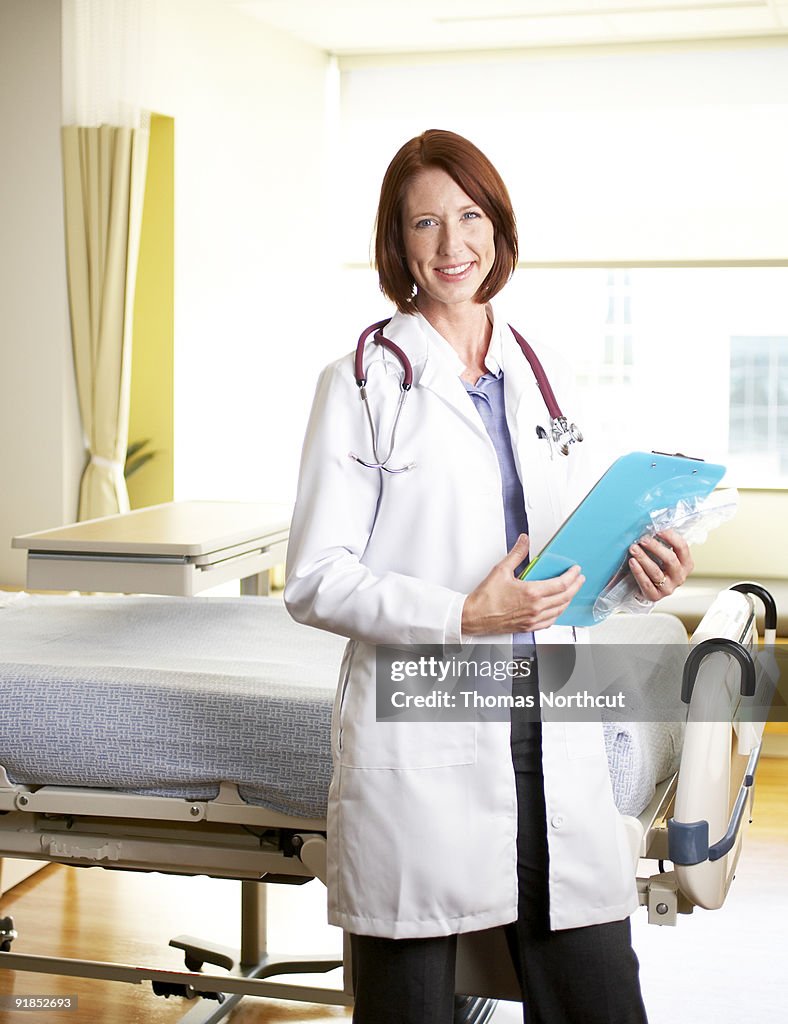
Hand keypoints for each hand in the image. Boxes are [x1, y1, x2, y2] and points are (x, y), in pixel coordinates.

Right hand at [461, 534, 584, 634]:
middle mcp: (535, 608)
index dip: (572, 576)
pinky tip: (557, 609)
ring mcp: (533, 619)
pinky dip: (558, 613)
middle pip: (565, 597)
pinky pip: (550, 622)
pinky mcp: (528, 627)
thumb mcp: (501, 570)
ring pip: (560, 610)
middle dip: (575, 587)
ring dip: (568, 600)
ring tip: (571, 592)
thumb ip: (516, 554)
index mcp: (531, 593)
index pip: (561, 584)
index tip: (575, 570)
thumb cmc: (485, 599)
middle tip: (580, 579)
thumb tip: (524, 542)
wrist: (474, 617)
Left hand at [628, 527, 693, 601]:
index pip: (682, 548)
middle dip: (655, 547)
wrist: (649, 589)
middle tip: (643, 539)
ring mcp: (668, 588)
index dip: (671, 537)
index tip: (658, 530)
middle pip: (670, 560)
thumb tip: (652, 526)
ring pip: (656, 571)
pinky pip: (646, 583)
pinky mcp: (655, 595)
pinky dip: (638, 571)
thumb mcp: (664, 556)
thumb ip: (663, 544)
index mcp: (686, 564)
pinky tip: (632, 562)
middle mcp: (680, 577)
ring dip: (644, 558)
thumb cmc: (657, 568)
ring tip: (633, 548)